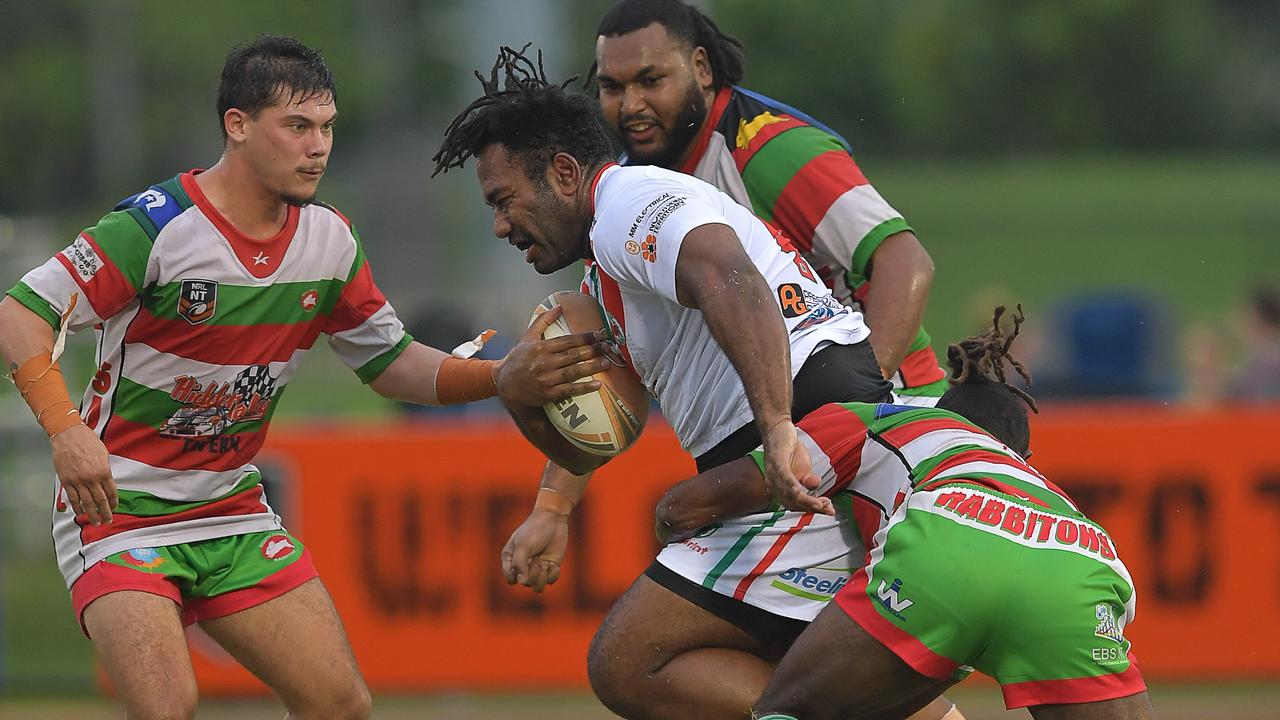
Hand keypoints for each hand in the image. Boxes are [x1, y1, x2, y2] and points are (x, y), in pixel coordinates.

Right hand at [50, 423, 115, 525]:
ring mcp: (78, 481)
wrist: (68, 434)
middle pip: (100, 501)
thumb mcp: (103, 454)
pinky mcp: (66, 481)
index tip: (114, 508)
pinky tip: (80, 513)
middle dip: (105, 513)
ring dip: (91, 514)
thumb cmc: (87, 441)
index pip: (111, 492)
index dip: (113, 502)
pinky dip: (76, 507)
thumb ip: (105, 470)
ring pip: (86, 503)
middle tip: (107, 521)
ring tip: (95, 522)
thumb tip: (106, 483)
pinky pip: (72, 498)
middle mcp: (92, 479)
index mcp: (104, 472)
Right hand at [494, 306, 612, 406]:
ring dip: (592, 367)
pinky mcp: (548, 394)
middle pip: (573, 355)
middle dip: (592, 350)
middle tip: (607, 347)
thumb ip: (543, 321)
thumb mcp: (527, 337)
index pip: (567, 341)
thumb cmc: (517, 358)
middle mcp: (544, 362)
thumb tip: (558, 306)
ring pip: (574, 372)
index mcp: (541, 347)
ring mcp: (547, 379)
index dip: (585, 337)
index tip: (599, 335)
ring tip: (606, 363)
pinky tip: (597, 384)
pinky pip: (569, 390)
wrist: (504, 383)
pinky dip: (584, 388)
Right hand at [501, 508, 568, 592]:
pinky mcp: (550, 566)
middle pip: (525, 583)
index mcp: (511, 559)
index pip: (511, 579)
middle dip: (533, 573)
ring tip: (544, 564)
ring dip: (542, 578)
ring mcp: (537, 566)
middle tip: (537, 558)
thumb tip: (522, 582)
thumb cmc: (534, 530)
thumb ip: (519, 564)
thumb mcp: (524, 545)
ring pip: (537, 587)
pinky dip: (553, 574)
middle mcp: (523, 565)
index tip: (524, 562)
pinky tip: (554, 564)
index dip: (518, 575)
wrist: (553, 519)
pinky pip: (550, 581)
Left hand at [761, 420, 832, 514]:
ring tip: (819, 504)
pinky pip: (783, 475)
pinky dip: (791, 484)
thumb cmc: (789, 451)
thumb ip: (809, 480)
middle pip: (792, 503)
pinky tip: (798, 490)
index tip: (829, 511)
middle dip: (811, 507)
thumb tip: (816, 486)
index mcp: (780, 490)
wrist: (779, 430)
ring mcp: (773, 473)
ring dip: (805, 500)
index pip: (796, 505)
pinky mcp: (776, 460)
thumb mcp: (803, 468)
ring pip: (788, 493)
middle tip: (827, 507)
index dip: (812, 510)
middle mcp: (774, 485)